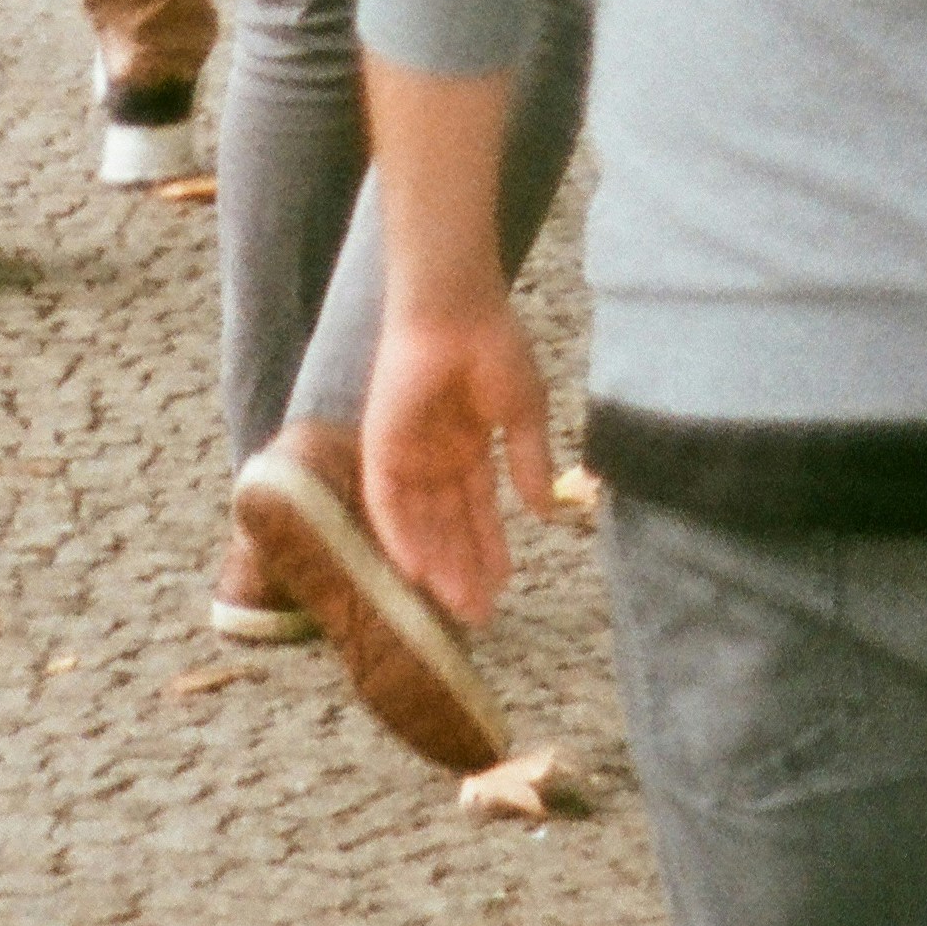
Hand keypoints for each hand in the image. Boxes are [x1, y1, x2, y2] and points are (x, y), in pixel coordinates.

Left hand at [363, 294, 556, 630]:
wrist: (457, 309)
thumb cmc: (494, 348)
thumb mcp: (525, 412)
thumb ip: (530, 462)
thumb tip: (545, 512)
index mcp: (467, 448)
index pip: (476, 513)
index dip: (489, 550)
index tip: (503, 588)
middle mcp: (434, 458)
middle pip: (447, 527)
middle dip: (463, 570)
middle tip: (479, 615)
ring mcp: (406, 454)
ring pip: (418, 524)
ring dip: (436, 564)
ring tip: (456, 604)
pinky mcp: (380, 446)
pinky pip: (386, 503)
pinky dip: (399, 538)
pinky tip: (418, 572)